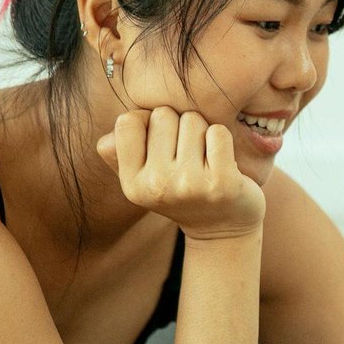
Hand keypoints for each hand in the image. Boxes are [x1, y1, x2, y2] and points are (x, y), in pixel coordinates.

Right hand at [95, 106, 265, 240]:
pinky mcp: (221, 182)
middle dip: (177, 124)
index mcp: (132, 184)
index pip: (128, 122)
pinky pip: (218, 132)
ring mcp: (189, 184)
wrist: (223, 229)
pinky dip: (222, 138)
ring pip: (192, 120)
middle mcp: (156, 185)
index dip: (146, 121)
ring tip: (204, 156)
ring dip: (201, 131)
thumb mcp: (142, 179)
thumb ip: (120, 150)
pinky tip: (222, 159)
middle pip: (163, 115)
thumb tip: (123, 120)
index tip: (160, 138)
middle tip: (187, 151)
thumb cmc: (180, 191)